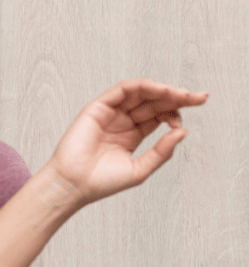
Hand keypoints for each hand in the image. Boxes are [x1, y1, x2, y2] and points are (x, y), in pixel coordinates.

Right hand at [46, 78, 208, 204]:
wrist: (75, 184)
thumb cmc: (102, 182)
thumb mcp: (141, 169)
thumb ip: (161, 151)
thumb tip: (182, 132)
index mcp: (132, 135)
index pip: (158, 116)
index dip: (175, 113)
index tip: (184, 121)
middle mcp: (122, 121)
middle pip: (153, 102)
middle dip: (176, 98)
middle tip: (197, 97)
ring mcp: (110, 114)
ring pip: (139, 93)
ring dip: (161, 90)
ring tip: (180, 94)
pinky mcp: (97, 108)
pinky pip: (121, 91)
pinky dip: (140, 87)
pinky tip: (158, 90)